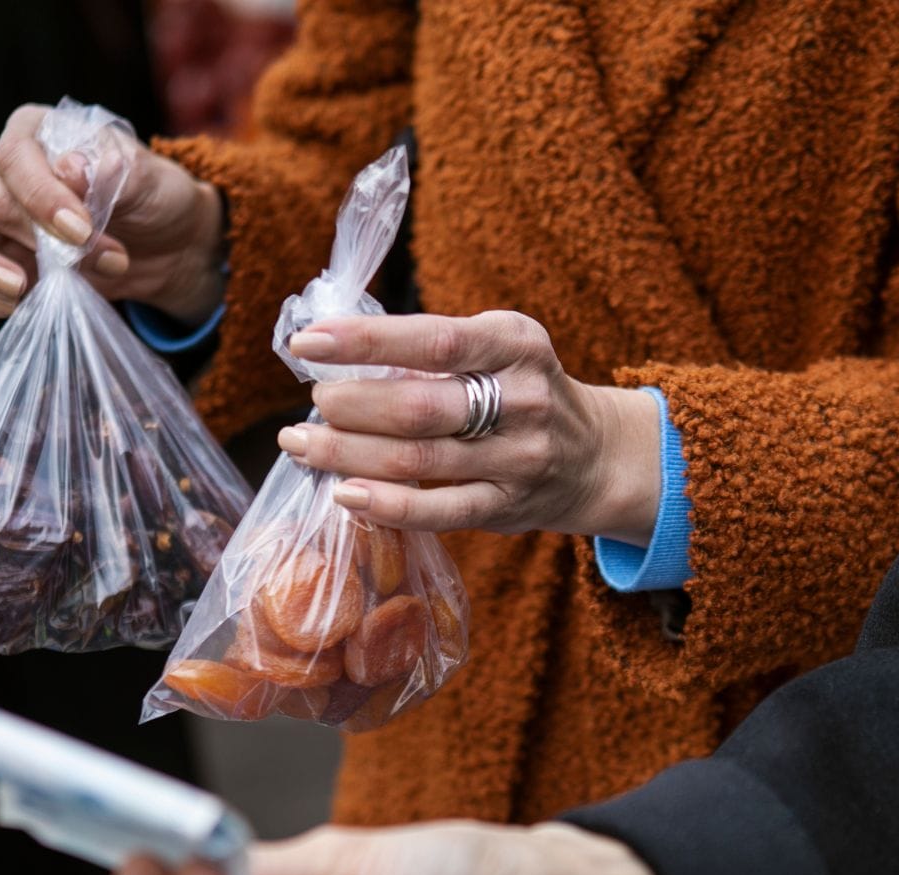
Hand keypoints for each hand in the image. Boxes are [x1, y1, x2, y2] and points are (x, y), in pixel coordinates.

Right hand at [0, 104, 226, 321]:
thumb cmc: (154, 197)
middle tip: (108, 261)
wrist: (167, 245)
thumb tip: (68, 168)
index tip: (81, 230)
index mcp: (36, 132)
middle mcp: (4, 171)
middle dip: (46, 244)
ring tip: (21, 290)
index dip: (40, 196)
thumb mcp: (149, 178)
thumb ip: (110, 170)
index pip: (14, 156)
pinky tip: (21, 305)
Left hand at [276, 312, 663, 545]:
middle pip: (420, 406)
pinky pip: (439, 511)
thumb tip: (339, 354)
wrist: (596, 456)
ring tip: (302, 443)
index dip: (366, 341)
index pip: (434, 340)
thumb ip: (436, 348)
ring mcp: (518, 459)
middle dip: (351, 404)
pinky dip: (386, 505)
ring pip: (419, 460)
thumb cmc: (521, 391)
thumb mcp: (500, 347)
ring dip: (348, 453)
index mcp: (516, 344)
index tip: (308, 341)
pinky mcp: (507, 507)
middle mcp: (524, 400)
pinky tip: (344, 492)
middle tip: (313, 401)